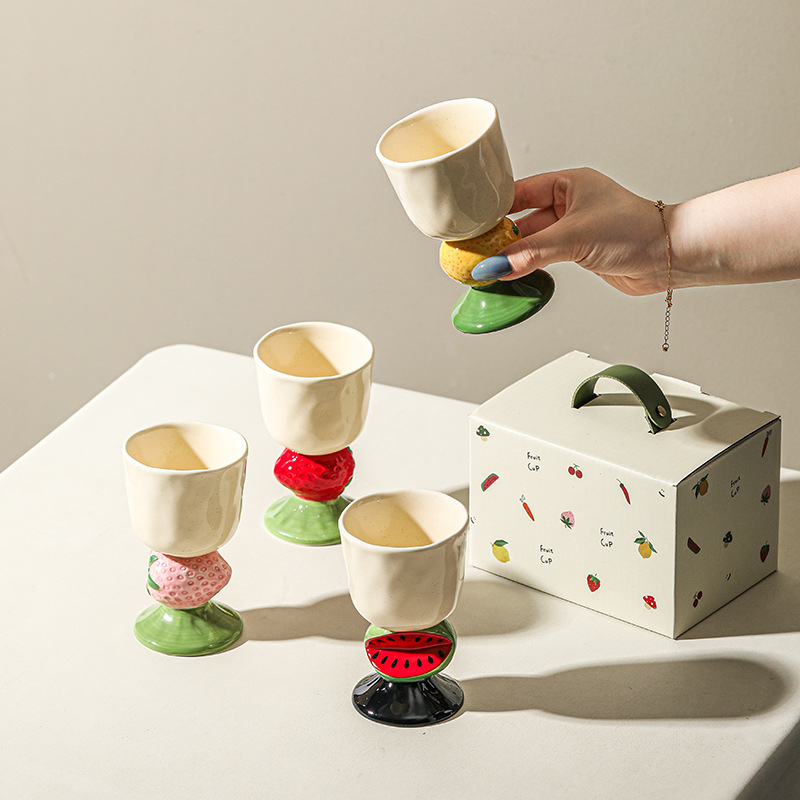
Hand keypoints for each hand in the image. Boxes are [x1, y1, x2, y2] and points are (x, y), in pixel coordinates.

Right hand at [471, 168, 669, 295]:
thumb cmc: (636, 231)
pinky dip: (527, 265)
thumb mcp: (575, 238)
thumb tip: (496, 265)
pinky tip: (511, 273)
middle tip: (474, 251)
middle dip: (500, 236)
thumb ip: (531, 253)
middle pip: (522, 219)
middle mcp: (569, 203)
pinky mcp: (578, 252)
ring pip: (531, 241)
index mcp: (569, 183)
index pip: (519, 192)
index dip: (494, 208)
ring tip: (488, 267)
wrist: (669, 256)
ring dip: (513, 254)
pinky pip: (543, 257)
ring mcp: (573, 229)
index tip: (470, 222)